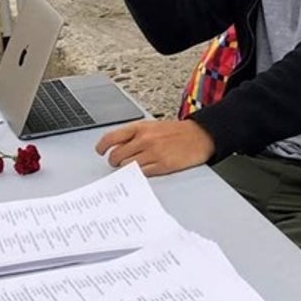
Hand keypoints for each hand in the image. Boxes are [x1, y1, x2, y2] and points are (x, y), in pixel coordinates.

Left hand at [95, 119, 215, 175]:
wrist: (199, 136)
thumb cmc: (176, 132)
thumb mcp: (152, 126)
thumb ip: (134, 135)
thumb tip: (116, 146)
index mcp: (140, 128)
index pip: (112, 137)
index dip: (102, 146)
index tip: (100, 151)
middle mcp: (144, 140)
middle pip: (117, 155)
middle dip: (114, 161)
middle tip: (117, 162)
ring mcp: (153, 153)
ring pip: (127, 166)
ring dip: (125, 169)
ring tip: (131, 166)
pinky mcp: (162, 166)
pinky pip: (141, 173)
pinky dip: (138, 174)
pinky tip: (142, 171)